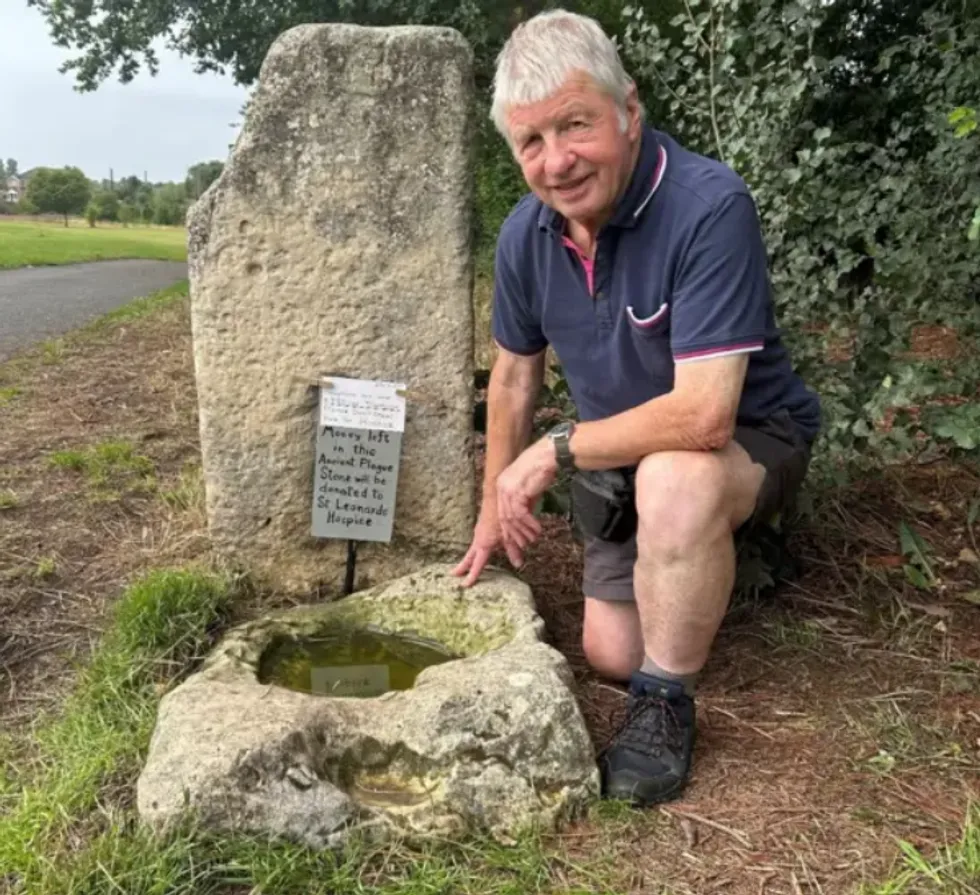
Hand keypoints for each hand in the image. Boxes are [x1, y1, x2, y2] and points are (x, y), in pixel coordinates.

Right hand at [453, 509, 516, 586]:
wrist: (496, 495)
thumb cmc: (503, 515)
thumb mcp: (510, 535)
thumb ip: (514, 551)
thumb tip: (518, 564)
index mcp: (484, 544)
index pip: (476, 564)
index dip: (471, 576)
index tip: (464, 585)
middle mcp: (478, 539)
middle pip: (469, 557)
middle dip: (462, 567)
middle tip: (454, 575)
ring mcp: (479, 532)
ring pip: (472, 548)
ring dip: (469, 557)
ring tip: (465, 565)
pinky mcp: (482, 527)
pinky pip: (477, 541)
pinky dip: (475, 548)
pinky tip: (479, 549)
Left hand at [495, 439, 555, 557]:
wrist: (548, 455)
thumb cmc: (542, 468)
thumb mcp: (530, 489)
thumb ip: (525, 502)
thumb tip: (526, 519)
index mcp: (502, 485)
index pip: (502, 512)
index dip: (508, 529)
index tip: (516, 541)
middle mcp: (501, 487)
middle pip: (504, 518)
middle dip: (514, 535)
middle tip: (524, 545)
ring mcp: (507, 489)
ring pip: (512, 519)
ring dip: (524, 531)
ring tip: (533, 539)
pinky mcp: (517, 492)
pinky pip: (520, 515)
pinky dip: (529, 524)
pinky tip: (537, 529)